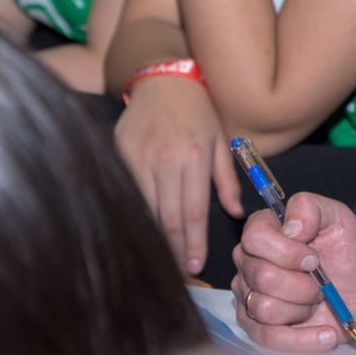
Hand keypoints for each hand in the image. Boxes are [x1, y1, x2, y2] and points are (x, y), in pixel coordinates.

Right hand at [114, 75, 243, 274]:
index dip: (193, 243)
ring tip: (161, 259)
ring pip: (144, 210)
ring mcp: (137, 158)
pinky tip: (140, 231)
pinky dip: (134, 215)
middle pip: (166, 217)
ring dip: (153, 238)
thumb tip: (236, 213)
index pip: (192, 212)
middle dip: (173, 250)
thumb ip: (226, 180)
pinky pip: (127, 194)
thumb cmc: (199, 110)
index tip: (195, 266)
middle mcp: (164, 161)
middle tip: (178, 275)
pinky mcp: (119, 154)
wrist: (164, 79)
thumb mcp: (221, 141)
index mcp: (193, 158)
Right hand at [233, 192, 355, 350]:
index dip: (286, 250)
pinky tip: (327, 333)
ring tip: (318, 300)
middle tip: (321, 281)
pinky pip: (268, 339)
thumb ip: (311, 208)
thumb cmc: (345, 249)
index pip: (254, 237)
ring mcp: (248, 296)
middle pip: (262, 276)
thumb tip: (290, 228)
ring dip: (303, 307)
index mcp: (263, 231)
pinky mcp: (257, 328)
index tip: (313, 258)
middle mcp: (248, 262)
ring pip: (264, 308)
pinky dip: (303, 339)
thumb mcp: (338, 217)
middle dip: (303, 283)